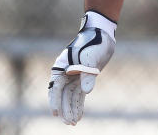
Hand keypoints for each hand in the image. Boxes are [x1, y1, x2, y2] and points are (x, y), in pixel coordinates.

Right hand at [48, 10, 116, 124]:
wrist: (102, 34)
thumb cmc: (93, 43)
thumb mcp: (90, 58)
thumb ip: (87, 75)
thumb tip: (86, 91)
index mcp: (61, 67)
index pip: (55, 88)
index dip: (55, 101)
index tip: (56, 113)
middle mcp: (65, 74)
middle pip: (62, 95)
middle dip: (65, 110)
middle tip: (69, 123)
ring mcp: (73, 77)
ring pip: (70, 97)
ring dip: (71, 109)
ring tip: (74, 123)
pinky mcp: (83, 78)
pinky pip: (78, 94)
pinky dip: (78, 104)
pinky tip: (79, 114)